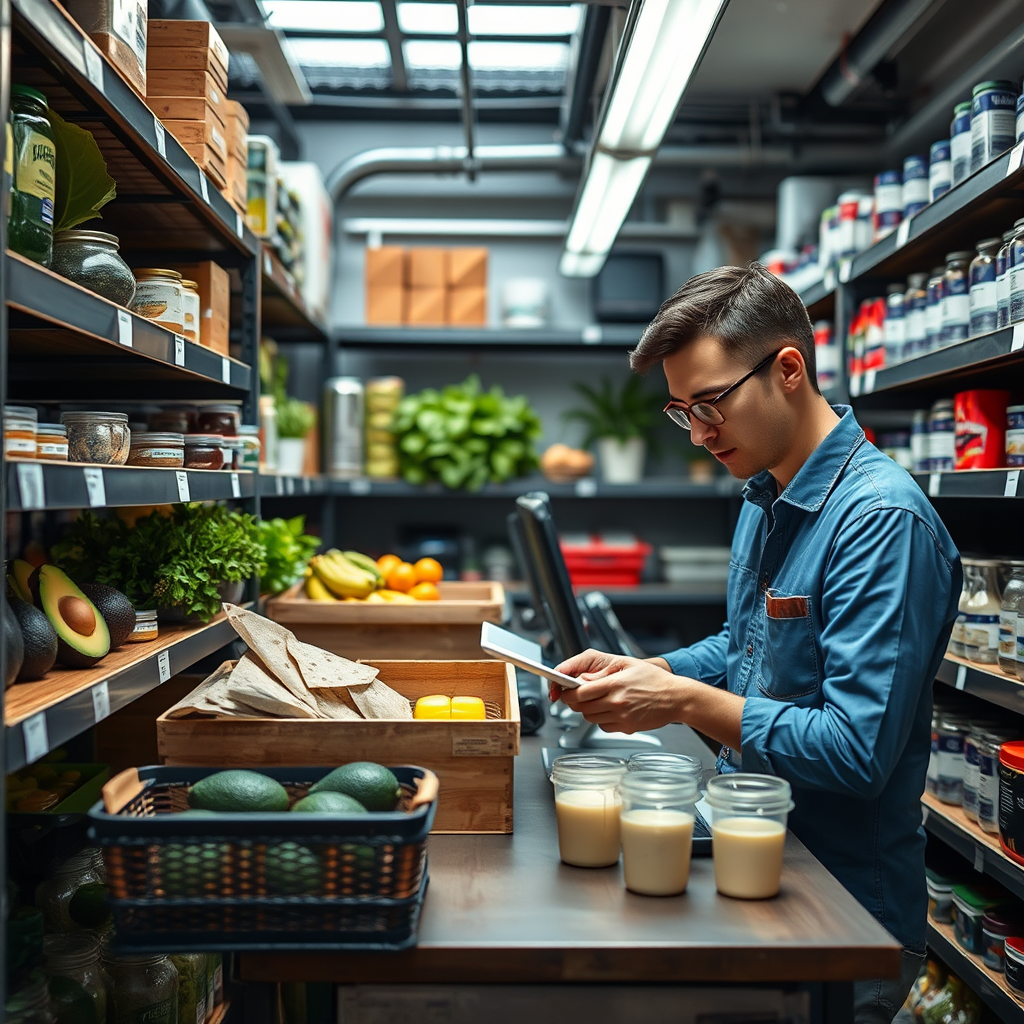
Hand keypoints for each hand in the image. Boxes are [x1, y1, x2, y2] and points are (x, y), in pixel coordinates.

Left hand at [549, 649, 683, 734]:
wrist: (677, 699)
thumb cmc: (655, 680)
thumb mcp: (628, 664)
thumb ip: (602, 671)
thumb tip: (582, 679)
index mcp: (615, 684)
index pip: (579, 692)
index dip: (568, 692)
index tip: (566, 689)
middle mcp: (617, 702)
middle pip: (581, 707)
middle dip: (575, 701)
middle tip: (579, 694)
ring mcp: (622, 717)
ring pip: (590, 718)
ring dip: (588, 709)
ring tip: (599, 700)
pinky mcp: (626, 728)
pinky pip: (603, 726)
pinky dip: (602, 719)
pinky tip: (611, 709)